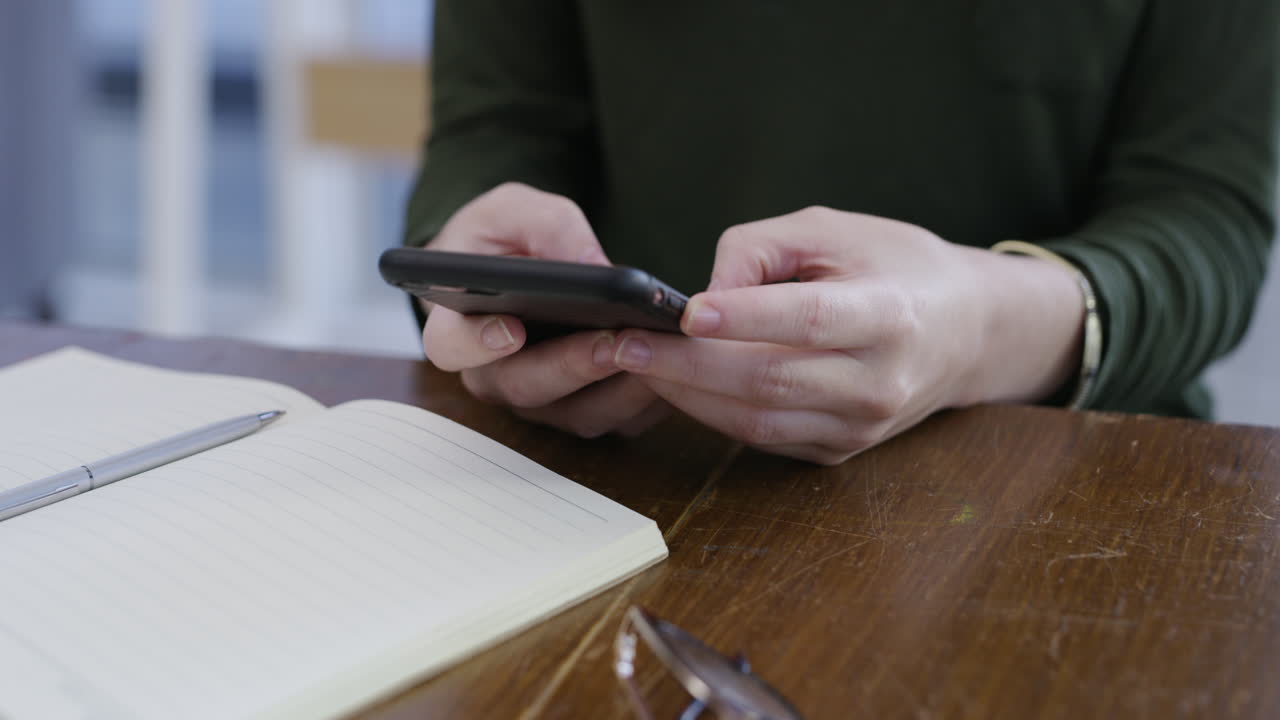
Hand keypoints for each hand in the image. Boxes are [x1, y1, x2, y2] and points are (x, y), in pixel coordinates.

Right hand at [421, 183, 668, 437]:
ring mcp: (540, 399)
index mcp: (458, 325)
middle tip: (612, 340)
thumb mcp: (514, 210)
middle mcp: (494, 374)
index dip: (476, 345)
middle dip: (572, 366)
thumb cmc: (506, 239)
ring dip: (617, 389)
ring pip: (575, 413)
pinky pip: (617, 420)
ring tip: (655, 352)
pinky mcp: (585, 410)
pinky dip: (647, 399)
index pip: (450, 347)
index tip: (510, 330)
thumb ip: (543, 226)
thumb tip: (593, 266)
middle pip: (524, 387)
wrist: (524, 263)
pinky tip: (676, 366)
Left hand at [609, 207, 1083, 463]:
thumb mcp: (834, 228)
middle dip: (687, 364)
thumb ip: (762, 248)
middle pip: (769, 379)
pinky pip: (764, 436)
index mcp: (888, 313)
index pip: (810, 320)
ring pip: (757, 420)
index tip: (685, 311)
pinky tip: (679, 385)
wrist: (966, 331)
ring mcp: (861, 425)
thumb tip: (701, 298)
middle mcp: (880, 380)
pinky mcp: (841, 449)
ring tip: (638, 364)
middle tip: (626, 342)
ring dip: (688, 395)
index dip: (747, 317)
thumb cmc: (891, 266)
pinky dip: (713, 412)